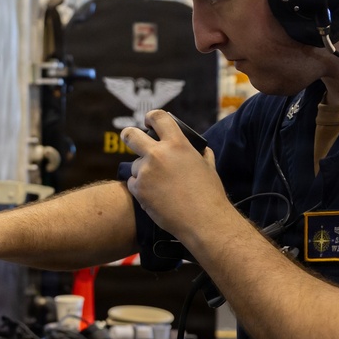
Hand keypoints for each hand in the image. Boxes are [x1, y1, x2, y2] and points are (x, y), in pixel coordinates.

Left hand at [121, 110, 229, 239]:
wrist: (203, 221)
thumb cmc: (209, 194)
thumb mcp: (208, 167)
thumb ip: (201, 154)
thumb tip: (200, 149)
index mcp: (177, 144)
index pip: (158, 117)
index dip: (150, 117)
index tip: (148, 122)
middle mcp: (158, 154)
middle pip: (130, 135)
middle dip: (128, 135)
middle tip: (130, 138)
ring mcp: (146, 171)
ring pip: (135, 165)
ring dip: (143, 172)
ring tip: (160, 186)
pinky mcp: (139, 189)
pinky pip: (133, 183)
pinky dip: (141, 188)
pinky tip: (155, 196)